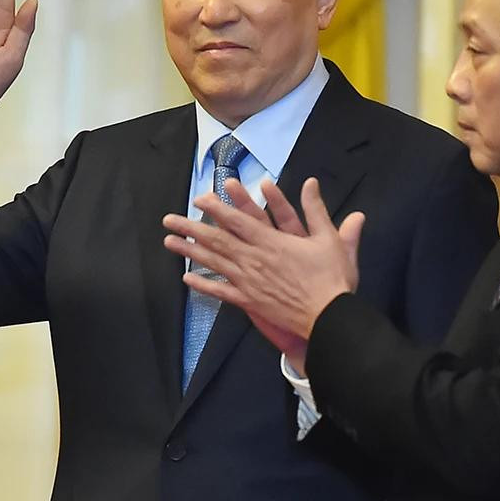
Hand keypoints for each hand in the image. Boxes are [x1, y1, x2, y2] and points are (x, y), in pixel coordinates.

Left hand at [161, 178, 362, 349]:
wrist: (328, 317)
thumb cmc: (331, 279)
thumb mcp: (329, 239)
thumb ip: (317, 210)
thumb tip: (312, 183)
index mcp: (272, 242)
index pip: (238, 220)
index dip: (217, 208)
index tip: (199, 199)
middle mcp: (255, 260)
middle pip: (217, 240)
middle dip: (191, 228)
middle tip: (169, 220)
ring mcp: (249, 282)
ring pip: (214, 263)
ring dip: (189, 252)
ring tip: (169, 242)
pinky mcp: (250, 301)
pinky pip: (221, 292)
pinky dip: (203, 285)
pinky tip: (187, 279)